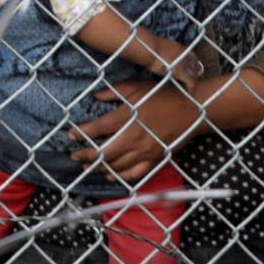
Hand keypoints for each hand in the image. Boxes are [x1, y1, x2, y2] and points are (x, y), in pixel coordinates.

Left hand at [73, 81, 204, 182]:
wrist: (192, 109)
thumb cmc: (163, 95)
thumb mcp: (137, 87)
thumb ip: (114, 92)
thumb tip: (96, 96)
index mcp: (127, 118)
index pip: (98, 129)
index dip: (82, 133)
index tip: (71, 135)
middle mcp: (134, 137)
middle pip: (104, 152)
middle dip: (86, 155)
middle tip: (74, 156)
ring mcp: (145, 151)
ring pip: (117, 165)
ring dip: (100, 167)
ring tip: (88, 166)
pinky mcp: (155, 159)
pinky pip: (135, 173)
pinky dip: (121, 176)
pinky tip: (112, 176)